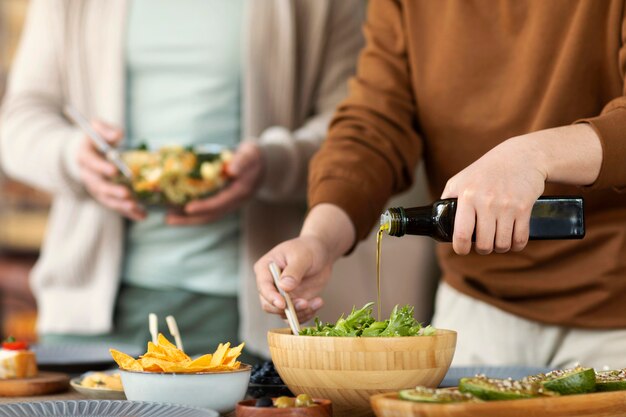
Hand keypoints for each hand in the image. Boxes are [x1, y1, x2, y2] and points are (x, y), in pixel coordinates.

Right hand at [77, 121, 145, 220]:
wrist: (88, 152)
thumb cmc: (97, 138)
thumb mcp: (98, 128)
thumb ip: (106, 130)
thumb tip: (117, 136)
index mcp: (85, 157)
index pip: (91, 163)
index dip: (102, 167)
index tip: (114, 170)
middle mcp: (88, 176)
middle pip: (98, 186)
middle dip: (112, 191)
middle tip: (127, 193)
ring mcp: (96, 188)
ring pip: (106, 200)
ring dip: (120, 205)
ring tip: (135, 207)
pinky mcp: (105, 197)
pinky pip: (116, 206)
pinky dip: (129, 212)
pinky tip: (142, 215)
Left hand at [166, 141, 263, 225]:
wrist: (266, 164)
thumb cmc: (255, 155)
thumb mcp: (251, 153)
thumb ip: (243, 160)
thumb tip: (232, 170)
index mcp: (241, 191)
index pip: (221, 202)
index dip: (204, 206)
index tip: (187, 208)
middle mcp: (236, 202)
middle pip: (212, 215)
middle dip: (190, 219)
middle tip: (168, 219)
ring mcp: (231, 204)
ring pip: (209, 216)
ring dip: (189, 219)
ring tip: (168, 218)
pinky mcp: (225, 202)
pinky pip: (208, 210)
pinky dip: (194, 212)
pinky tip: (178, 209)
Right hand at [254, 235, 330, 322]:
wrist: (321, 253)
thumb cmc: (308, 249)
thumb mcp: (301, 256)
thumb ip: (293, 271)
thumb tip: (284, 287)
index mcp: (265, 268)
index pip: (263, 286)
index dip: (271, 297)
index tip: (283, 304)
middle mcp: (270, 284)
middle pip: (269, 305)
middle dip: (287, 308)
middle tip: (305, 303)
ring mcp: (281, 295)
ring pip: (283, 313)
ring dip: (300, 312)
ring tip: (317, 302)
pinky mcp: (292, 302)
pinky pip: (295, 315)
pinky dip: (307, 313)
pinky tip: (318, 302)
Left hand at [441, 136, 546, 254]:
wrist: (521, 156)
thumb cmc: (486, 170)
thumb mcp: (460, 180)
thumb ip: (448, 199)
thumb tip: (438, 220)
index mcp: (467, 195)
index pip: (461, 233)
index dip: (460, 248)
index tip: (462, 249)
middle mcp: (486, 201)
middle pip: (484, 244)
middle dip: (483, 249)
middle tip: (483, 244)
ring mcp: (506, 206)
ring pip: (502, 244)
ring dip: (499, 247)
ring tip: (497, 241)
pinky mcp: (524, 208)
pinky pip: (520, 239)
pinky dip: (516, 244)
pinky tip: (512, 239)